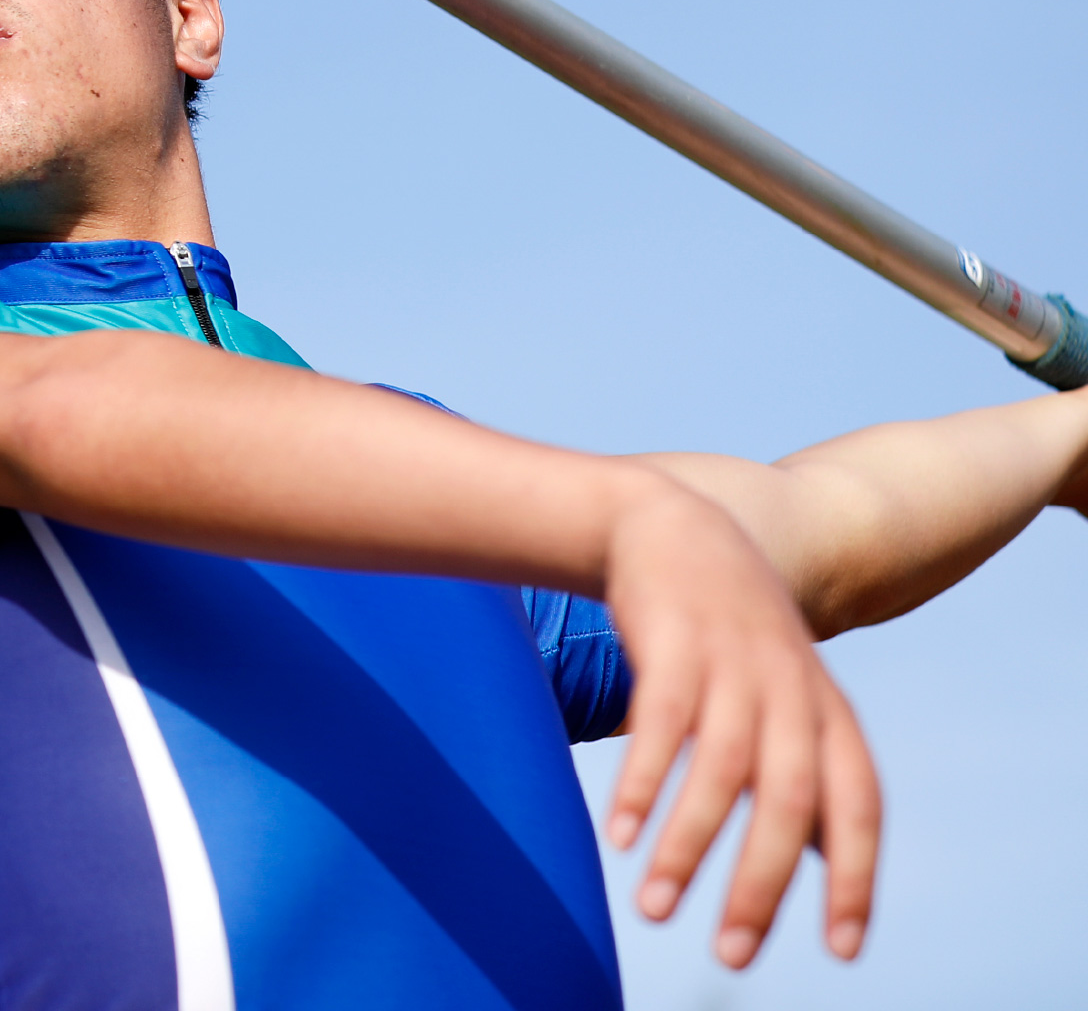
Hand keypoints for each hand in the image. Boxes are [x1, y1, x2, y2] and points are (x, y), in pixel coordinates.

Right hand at [600, 480, 880, 968]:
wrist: (671, 526)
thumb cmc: (727, 630)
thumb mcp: (785, 693)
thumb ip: (807, 766)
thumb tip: (823, 857)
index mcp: (826, 712)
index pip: (858, 806)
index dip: (854, 876)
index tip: (841, 948)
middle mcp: (790, 690)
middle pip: (788, 801)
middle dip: (760, 884)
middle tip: (731, 953)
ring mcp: (733, 663)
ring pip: (722, 771)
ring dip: (688, 847)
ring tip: (656, 908)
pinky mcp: (673, 642)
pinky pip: (661, 726)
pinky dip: (644, 784)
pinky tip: (620, 836)